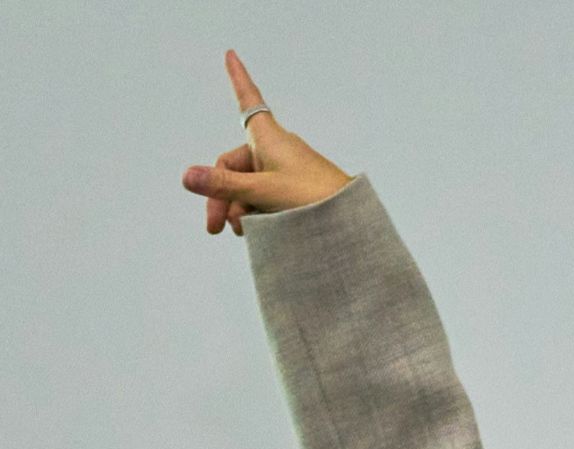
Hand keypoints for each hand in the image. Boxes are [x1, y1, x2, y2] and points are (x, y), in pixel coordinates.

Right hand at [181, 50, 353, 235]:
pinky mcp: (291, 188)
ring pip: (246, 185)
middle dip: (221, 196)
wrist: (350, 220)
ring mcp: (283, 169)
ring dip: (238, 207)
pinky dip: (254, 210)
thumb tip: (186, 177)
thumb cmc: (312, 197)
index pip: (248, 99)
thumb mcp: (261, 191)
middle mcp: (274, 148)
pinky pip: (262, 195)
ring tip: (242, 231)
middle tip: (214, 228)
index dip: (238, 78)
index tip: (231, 54)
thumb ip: (223, 186)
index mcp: (268, 137)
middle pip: (232, 166)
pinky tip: (255, 230)